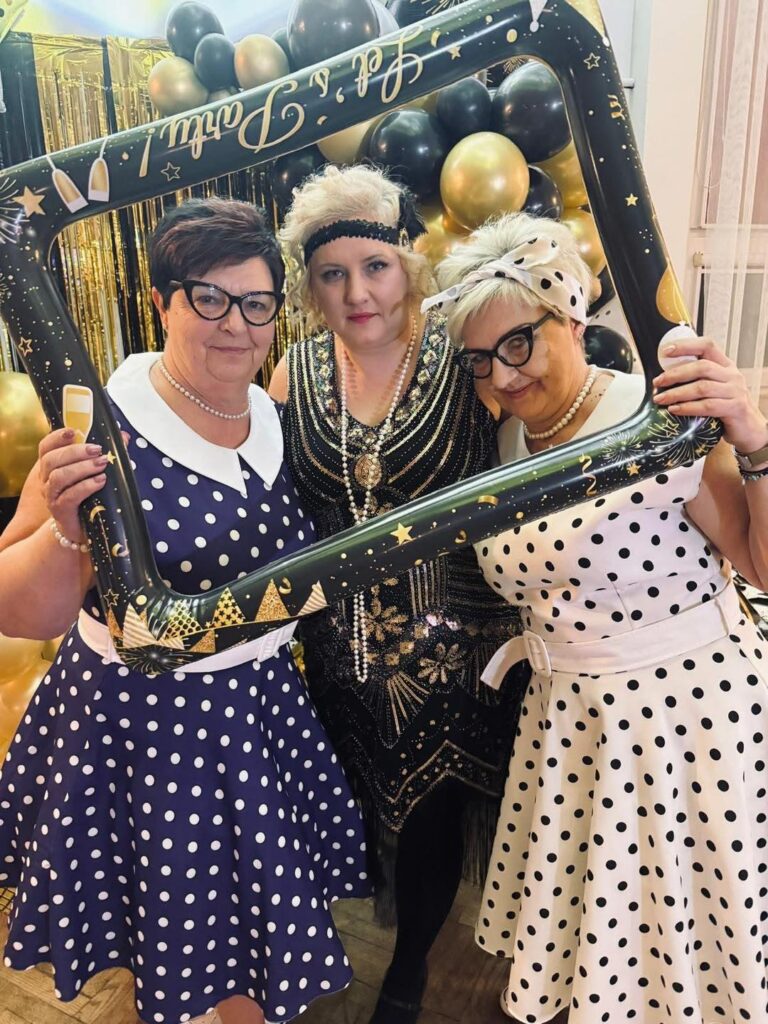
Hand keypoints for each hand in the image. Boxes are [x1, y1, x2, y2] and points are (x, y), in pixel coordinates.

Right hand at [38, 428, 106, 540]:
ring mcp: (51, 496)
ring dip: (81, 468)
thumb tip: (123, 437)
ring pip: (58, 476)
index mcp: (52, 467)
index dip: (56, 437)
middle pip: (51, 459)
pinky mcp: (60, 511)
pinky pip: (69, 496)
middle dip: (75, 452)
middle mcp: (46, 480)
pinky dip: (86, 486)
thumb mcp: (95, 472)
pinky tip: (100, 481)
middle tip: (97, 450)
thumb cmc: (88, 497)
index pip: (46, 447)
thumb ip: (106, 453)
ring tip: (102, 464)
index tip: (73, 431)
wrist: (81, 528)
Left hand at [652, 336, 767, 451]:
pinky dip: (688, 408)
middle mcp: (732, 375)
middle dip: (675, 374)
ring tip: (660, 399)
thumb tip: (664, 378)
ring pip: (702, 387)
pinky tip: (674, 410)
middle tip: (658, 382)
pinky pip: (708, 406)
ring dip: (677, 393)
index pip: (707, 345)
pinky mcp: (735, 408)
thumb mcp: (714, 389)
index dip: (686, 346)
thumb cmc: (726, 408)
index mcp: (725, 365)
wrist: (749, 429)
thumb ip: (697, 380)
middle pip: (701, 367)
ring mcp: (735, 391)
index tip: (665, 351)